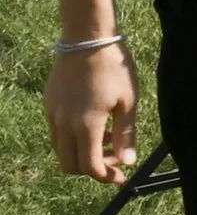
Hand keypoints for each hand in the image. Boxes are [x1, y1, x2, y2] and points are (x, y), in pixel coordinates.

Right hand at [45, 41, 140, 183]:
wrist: (87, 38)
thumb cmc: (113, 67)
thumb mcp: (128, 100)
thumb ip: (125, 133)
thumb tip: (127, 161)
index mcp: (85, 126)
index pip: (90, 167)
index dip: (106, 176)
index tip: (121, 175)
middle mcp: (64, 124)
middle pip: (70, 165)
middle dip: (92, 168)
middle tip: (114, 157)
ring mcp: (53, 114)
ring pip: (61, 149)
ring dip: (82, 153)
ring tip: (107, 137)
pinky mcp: (49, 104)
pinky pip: (57, 132)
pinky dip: (72, 138)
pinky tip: (93, 122)